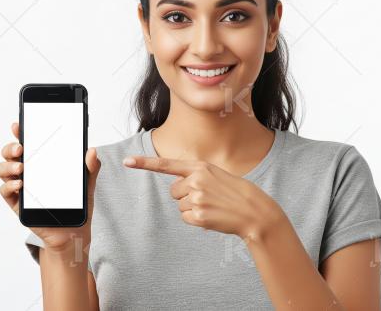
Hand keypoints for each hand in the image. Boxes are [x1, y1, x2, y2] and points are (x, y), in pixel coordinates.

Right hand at [0, 121, 101, 253]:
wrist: (72, 233)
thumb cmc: (76, 205)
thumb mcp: (87, 184)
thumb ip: (90, 167)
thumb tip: (92, 151)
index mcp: (41, 163)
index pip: (27, 143)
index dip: (20, 132)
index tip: (18, 125)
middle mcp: (28, 172)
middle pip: (10, 154)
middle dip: (10, 147)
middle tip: (21, 148)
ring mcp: (20, 188)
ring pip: (3, 170)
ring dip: (8, 165)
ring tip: (21, 167)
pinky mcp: (18, 204)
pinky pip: (5, 192)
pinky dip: (9, 185)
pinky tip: (20, 185)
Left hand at [123, 155, 285, 241]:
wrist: (254, 211)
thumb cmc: (234, 192)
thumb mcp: (216, 175)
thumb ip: (195, 176)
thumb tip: (175, 189)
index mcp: (199, 167)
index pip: (166, 164)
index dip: (144, 163)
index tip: (126, 161)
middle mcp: (195, 180)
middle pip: (174, 191)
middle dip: (186, 195)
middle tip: (208, 197)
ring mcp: (196, 198)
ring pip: (180, 205)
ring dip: (193, 208)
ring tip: (213, 206)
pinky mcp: (198, 215)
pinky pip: (185, 218)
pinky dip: (195, 220)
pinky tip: (211, 216)